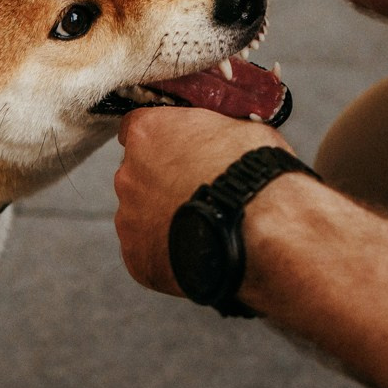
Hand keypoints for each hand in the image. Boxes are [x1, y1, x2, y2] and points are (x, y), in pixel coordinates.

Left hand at [112, 108, 285, 294]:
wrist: (258, 234)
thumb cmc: (253, 179)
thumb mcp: (239, 129)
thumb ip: (210, 131)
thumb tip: (218, 137)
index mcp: (148, 134)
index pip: (139, 129)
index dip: (162, 140)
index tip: (178, 150)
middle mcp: (129, 175)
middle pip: (138, 175)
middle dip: (163, 182)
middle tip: (198, 191)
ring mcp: (130, 219)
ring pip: (140, 215)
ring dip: (163, 218)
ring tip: (204, 225)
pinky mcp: (137, 258)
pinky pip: (147, 251)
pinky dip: (166, 252)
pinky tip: (198, 248)